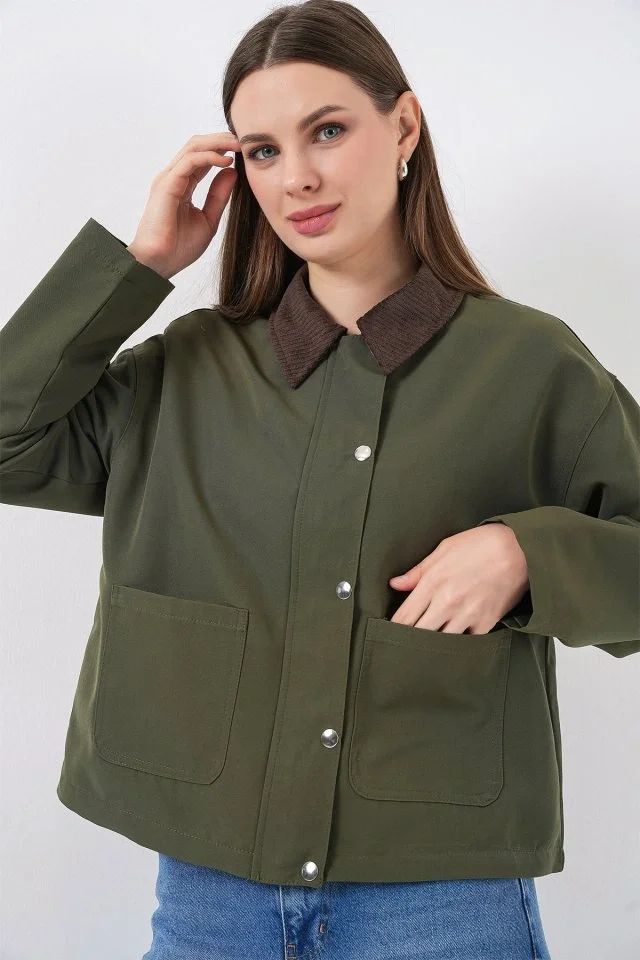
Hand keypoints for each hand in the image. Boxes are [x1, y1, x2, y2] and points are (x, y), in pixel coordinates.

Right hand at [126, 131, 241, 278]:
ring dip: (217, 143)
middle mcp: (173, 177)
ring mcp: (168, 179)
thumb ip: (218, 196)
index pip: (201, 157)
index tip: (242, 151)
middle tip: (242, 141)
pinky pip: (190, 161)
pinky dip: (209, 157)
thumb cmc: (178, 247)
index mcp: (181, 184)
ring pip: (193, 148)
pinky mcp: (167, 184)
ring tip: (237, 146)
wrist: (159, 263)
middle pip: (196, 146)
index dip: (221, 150)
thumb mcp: (208, 219)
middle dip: (220, 140)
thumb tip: (231, 172)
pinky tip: (225, 161)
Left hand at [387, 522, 528, 633]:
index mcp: (433, 583)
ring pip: (442, 642)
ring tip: (428, 645)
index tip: (388, 633)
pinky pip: (467, 641)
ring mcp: (467, 615)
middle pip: (418, 634)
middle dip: (409, 640)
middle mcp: (448, 603)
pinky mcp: (486, 623)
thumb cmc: (480, 545)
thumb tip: (395, 584)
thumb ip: (417, 571)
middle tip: (403, 644)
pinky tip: (455, 639)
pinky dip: (460, 642)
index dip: (393, 628)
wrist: (519, 550)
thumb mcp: (443, 550)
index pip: (404, 616)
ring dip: (434, 643)